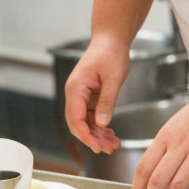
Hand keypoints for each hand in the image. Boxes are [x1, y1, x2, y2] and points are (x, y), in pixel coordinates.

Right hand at [63, 37, 130, 154]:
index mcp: (76, 87)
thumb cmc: (110, 53)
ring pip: (85, 121)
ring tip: (113, 145)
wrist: (110, 40)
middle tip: (107, 149)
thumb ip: (107, 101)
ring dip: (97, 134)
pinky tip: (111, 134)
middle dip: (92, 138)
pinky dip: (100, 126)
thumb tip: (101, 123)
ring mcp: (81, 95)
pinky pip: (91, 115)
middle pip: (77, 123)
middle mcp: (75, 93)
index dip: (85, 135)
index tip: (97, 147)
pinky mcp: (88, 96)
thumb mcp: (113, 79)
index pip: (75, 118)